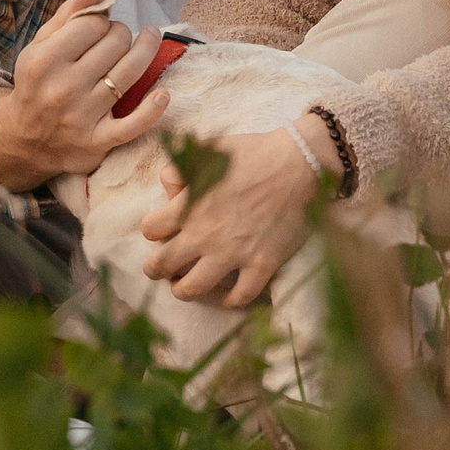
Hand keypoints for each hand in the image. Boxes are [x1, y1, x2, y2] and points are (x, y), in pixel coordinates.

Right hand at [0, 0, 170, 191]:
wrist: (23, 140)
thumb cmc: (37, 84)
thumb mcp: (40, 46)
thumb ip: (67, 15)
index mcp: (44, 60)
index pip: (93, 25)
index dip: (102, 20)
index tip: (100, 27)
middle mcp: (63, 87)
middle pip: (114, 44)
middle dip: (122, 33)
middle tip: (118, 37)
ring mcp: (82, 116)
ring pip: (129, 73)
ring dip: (147, 49)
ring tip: (151, 37)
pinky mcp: (97, 142)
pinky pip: (132, 125)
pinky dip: (152, 110)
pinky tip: (163, 94)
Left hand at [136, 114, 336, 307]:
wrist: (298, 164)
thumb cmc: (253, 153)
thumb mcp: (208, 150)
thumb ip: (180, 168)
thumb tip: (168, 187)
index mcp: (188, 205)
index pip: (150, 230)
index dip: (153, 230)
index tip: (161, 231)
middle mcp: (205, 233)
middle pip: (161, 265)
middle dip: (155, 268)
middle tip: (161, 268)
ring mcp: (233, 253)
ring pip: (191, 289)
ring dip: (182, 290)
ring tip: (184, 286)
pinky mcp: (262, 265)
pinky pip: (239, 297)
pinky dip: (228, 300)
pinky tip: (225, 293)